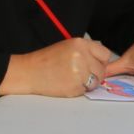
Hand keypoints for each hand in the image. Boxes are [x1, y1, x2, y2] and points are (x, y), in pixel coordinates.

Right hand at [0, 38, 114, 97]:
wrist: (29, 72)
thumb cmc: (46, 60)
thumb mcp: (67, 46)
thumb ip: (86, 51)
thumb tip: (103, 59)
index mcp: (80, 44)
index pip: (105, 54)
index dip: (100, 61)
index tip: (94, 64)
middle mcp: (82, 56)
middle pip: (102, 70)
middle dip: (94, 74)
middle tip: (80, 74)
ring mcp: (79, 72)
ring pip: (96, 81)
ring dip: (88, 83)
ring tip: (73, 79)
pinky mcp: (75, 86)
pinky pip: (86, 90)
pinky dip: (79, 89)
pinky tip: (67, 84)